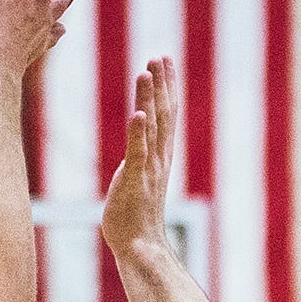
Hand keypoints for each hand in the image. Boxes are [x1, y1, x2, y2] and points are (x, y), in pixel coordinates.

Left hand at [102, 57, 178, 256]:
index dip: (166, 87)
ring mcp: (149, 168)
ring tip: (147, 71)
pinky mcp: (135, 181)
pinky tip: (138, 111)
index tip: (163, 61)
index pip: (166, 114)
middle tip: (159, 56)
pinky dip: (138, 132)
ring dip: (150, 98)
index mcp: (159, 155)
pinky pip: (138, 152)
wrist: (140, 245)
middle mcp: (159, 158)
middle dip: (161, 84)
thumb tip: (134, 147)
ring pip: (152, 126)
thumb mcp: (137, 179)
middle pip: (163, 113)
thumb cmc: (134, 216)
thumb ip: (138, 159)